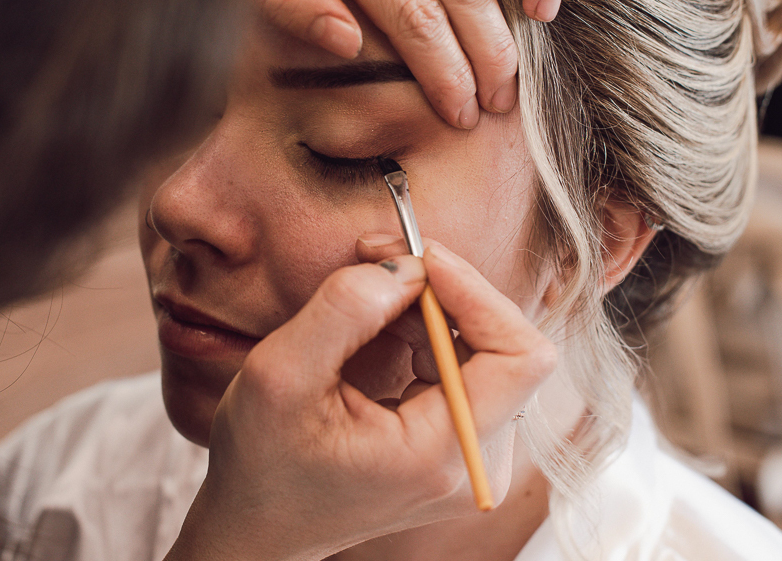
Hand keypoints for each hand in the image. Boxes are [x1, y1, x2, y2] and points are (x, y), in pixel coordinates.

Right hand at [164, 240, 556, 560]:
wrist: (260, 525)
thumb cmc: (262, 461)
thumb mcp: (280, 375)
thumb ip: (345, 310)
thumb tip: (407, 267)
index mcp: (443, 455)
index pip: (521, 357)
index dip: (479, 293)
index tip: (420, 259)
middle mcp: (478, 464)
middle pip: (506, 347)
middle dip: (446, 291)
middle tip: (380, 256)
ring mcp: (475, 458)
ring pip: (486, 349)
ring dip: (433, 307)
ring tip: (369, 295)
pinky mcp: (461, 445)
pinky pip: (469, 366)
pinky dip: (428, 331)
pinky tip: (381, 328)